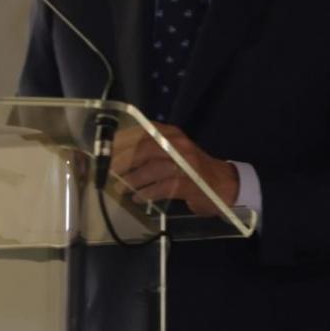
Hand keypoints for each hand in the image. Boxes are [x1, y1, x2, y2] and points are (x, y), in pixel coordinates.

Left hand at [110, 123, 238, 216]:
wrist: (223, 184)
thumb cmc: (191, 169)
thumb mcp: (172, 152)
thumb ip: (150, 150)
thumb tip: (116, 155)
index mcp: (172, 134)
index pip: (142, 132)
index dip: (122, 141)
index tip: (106, 151)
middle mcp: (179, 145)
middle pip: (146, 148)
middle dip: (124, 161)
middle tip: (109, 172)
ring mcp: (186, 164)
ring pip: (153, 168)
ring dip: (133, 179)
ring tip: (120, 188)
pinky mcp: (191, 184)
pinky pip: (164, 187)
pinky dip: (147, 193)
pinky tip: (137, 198)